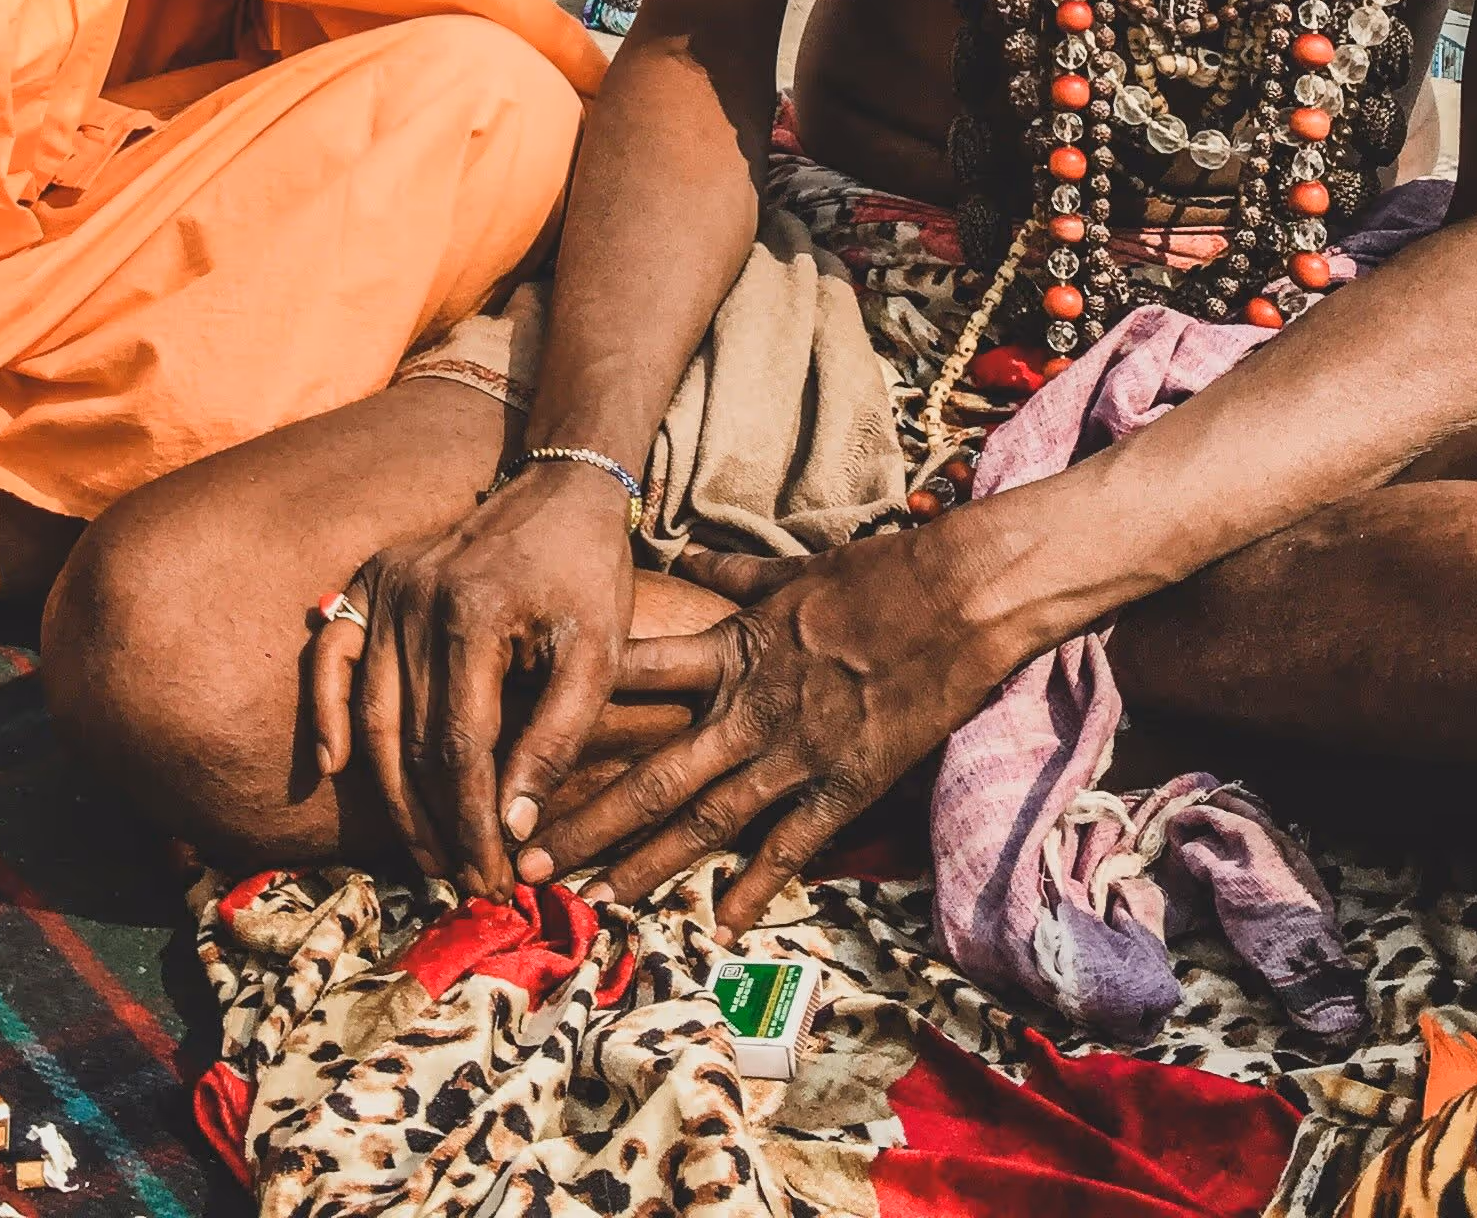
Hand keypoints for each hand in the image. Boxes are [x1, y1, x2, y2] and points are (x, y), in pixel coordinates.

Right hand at [307, 463, 639, 892]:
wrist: (562, 488)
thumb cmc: (587, 575)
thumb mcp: (599, 656)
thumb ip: (557, 740)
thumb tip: (511, 828)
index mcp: (473, 614)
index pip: (459, 746)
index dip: (472, 822)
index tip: (493, 877)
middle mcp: (415, 597)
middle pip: (408, 741)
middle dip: (436, 824)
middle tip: (464, 882)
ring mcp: (386, 586)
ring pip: (371, 715)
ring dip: (392, 794)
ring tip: (426, 854)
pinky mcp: (371, 579)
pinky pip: (332, 654)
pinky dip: (326, 710)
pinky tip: (330, 766)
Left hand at [537, 528, 1003, 932]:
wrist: (958, 594)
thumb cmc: (876, 574)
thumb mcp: (790, 570)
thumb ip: (730, 576)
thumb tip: (684, 553)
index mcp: (732, 647)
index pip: (630, 679)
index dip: (569, 713)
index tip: (518, 745)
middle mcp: (750, 705)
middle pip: (650, 773)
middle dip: (585, 820)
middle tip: (526, 861)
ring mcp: (797, 749)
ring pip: (706, 820)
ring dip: (647, 865)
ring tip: (595, 904)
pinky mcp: (847, 781)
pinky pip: (791, 845)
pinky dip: (756, 886)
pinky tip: (721, 924)